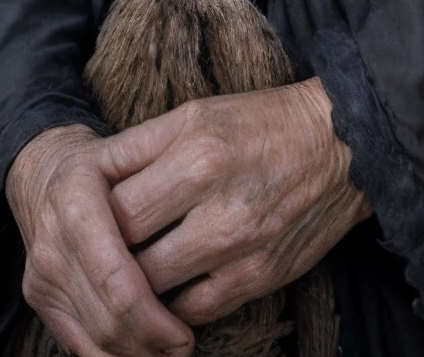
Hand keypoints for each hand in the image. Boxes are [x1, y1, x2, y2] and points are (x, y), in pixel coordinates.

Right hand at [6, 124, 194, 356]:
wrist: (43, 173)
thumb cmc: (98, 165)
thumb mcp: (126, 151)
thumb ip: (157, 167)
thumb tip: (199, 187)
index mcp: (76, 205)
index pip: (115, 278)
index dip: (152, 315)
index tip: (185, 332)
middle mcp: (53, 244)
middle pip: (106, 318)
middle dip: (151, 343)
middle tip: (185, 347)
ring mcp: (42, 276)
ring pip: (93, 338)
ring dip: (137, 355)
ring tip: (171, 352)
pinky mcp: (39, 297)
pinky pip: (77, 344)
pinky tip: (144, 353)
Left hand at [102, 79, 369, 325]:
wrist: (340, 144)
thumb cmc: (259, 123)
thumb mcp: (195, 114)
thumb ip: (141, 147)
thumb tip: (91, 178)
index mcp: (196, 152)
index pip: (115, 207)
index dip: (90, 221)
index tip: (82, 223)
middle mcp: (218, 203)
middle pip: (130, 252)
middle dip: (105, 258)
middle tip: (93, 256)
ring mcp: (242, 246)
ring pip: (158, 287)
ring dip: (134, 286)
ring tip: (123, 273)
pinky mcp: (263, 277)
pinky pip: (197, 309)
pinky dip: (174, 306)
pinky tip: (166, 290)